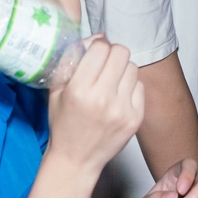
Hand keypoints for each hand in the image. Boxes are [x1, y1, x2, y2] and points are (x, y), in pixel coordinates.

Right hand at [41, 36, 146, 175]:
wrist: (76, 160)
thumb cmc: (63, 123)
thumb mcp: (57, 89)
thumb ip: (73, 59)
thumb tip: (98, 37)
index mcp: (80, 90)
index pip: (101, 48)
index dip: (97, 47)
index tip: (93, 55)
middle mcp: (103, 99)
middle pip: (121, 53)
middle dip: (112, 54)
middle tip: (105, 65)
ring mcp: (122, 110)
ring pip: (133, 68)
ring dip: (122, 70)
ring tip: (111, 83)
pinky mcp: (135, 119)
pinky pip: (140, 87)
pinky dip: (130, 88)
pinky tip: (118, 97)